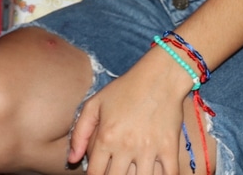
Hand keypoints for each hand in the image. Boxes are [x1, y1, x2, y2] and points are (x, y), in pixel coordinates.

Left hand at [67, 53, 191, 174]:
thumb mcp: (95, 104)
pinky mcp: (169, 149)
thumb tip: (72, 159)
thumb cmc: (124, 89)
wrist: (159, 77)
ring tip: (132, 172)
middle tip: (116, 171)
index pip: (96, 173)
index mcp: (107, 137)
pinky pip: (169, 174)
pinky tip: (156, 174)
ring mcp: (149, 149)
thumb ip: (80, 133)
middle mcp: (126, 147)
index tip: (99, 174)